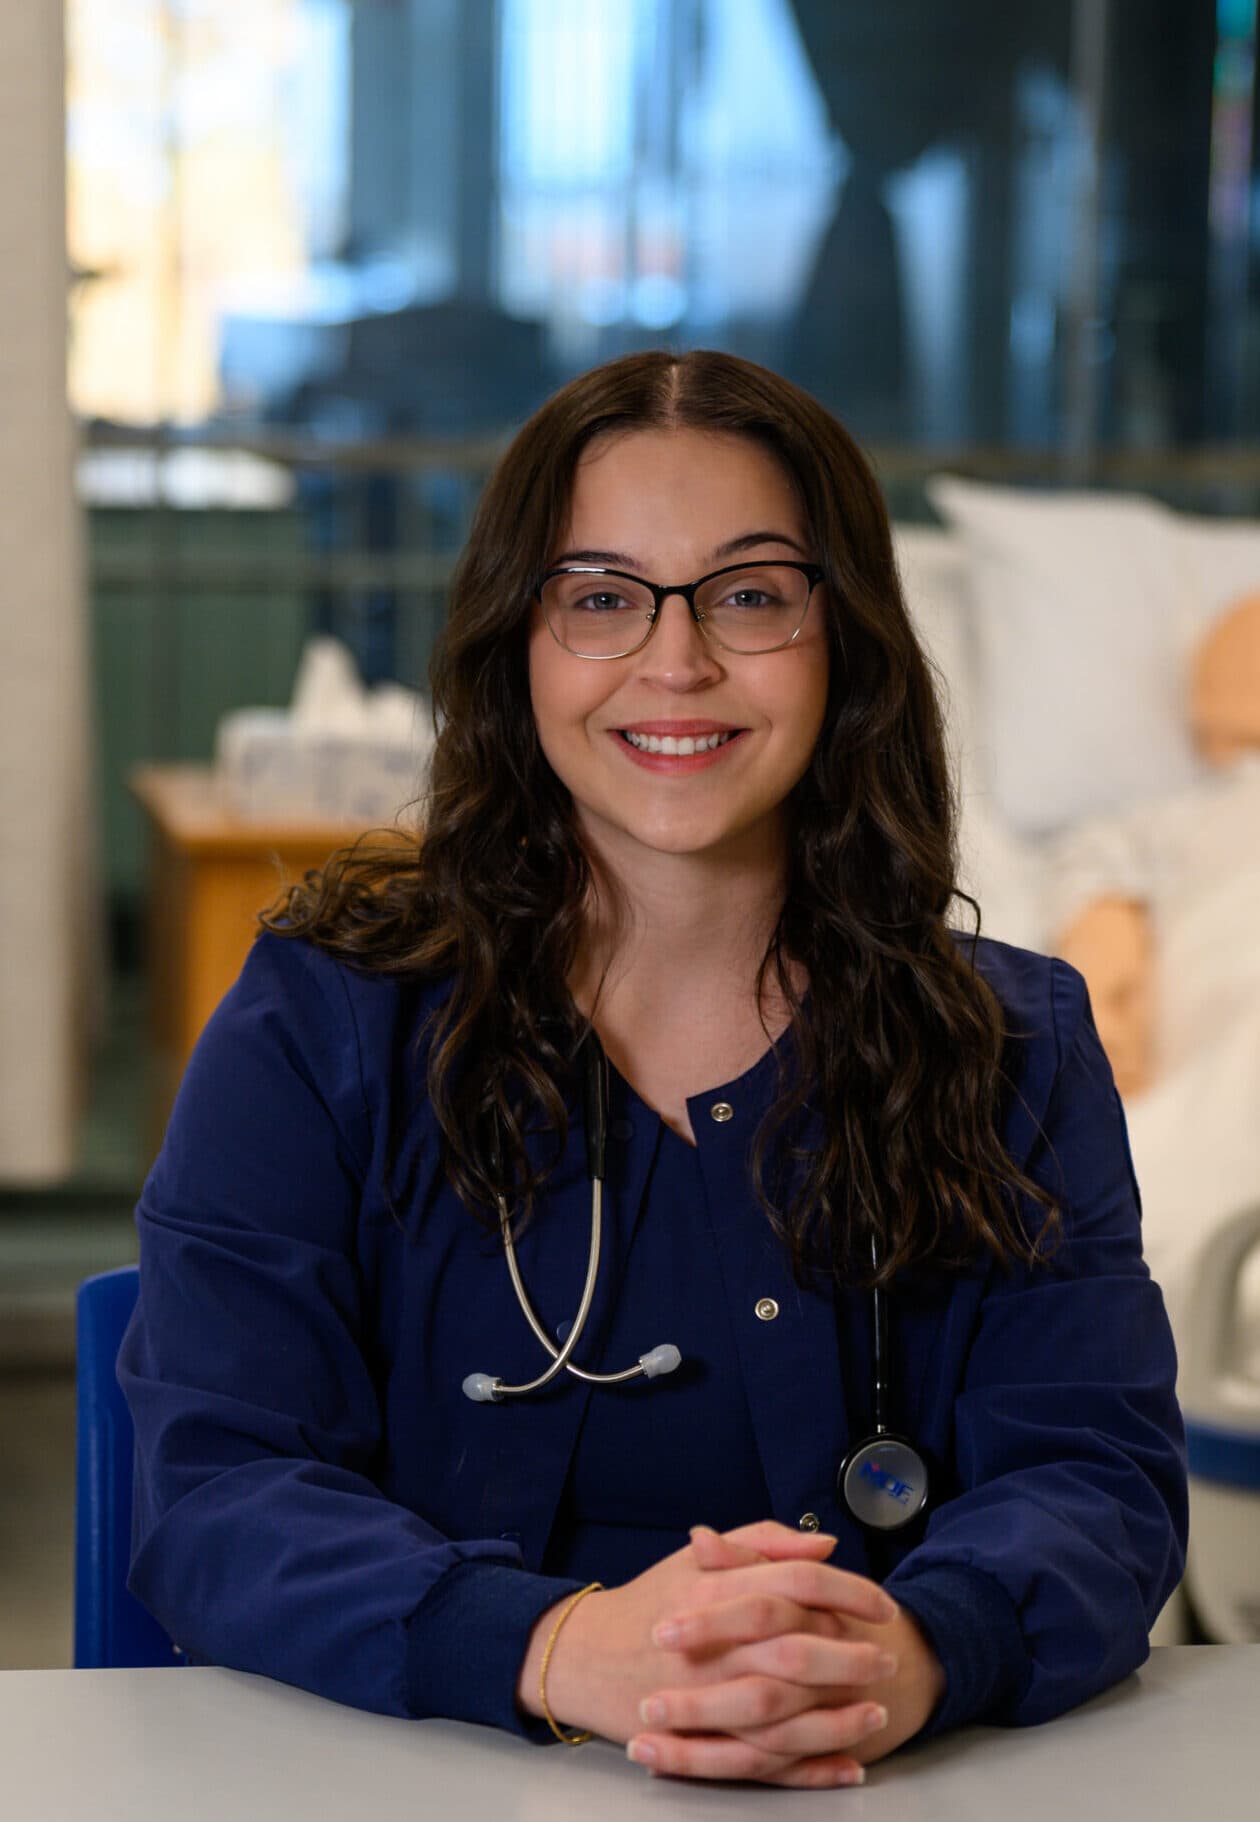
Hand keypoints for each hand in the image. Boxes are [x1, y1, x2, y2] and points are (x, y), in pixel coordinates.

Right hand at [516, 1520, 904, 1787]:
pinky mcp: (701, 1742)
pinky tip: (845, 1764)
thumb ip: (761, 1543)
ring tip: (875, 1713)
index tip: (883, 1605)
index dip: (846, 1591)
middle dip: (849, 1658)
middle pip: (794, 1651)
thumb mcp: (697, 1558)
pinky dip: (808, 1769)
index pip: (794, 1583)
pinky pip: (763, 1762)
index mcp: (714, 1589)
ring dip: (836, 1719)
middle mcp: (711, 1645)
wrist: (585, 1657)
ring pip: (782, 1716)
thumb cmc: (650, 1602)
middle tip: (887, 1660)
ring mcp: (705, 1699)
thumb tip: (824, 1545)